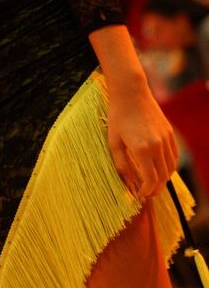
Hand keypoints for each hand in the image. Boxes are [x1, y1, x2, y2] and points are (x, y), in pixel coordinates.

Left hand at [107, 80, 177, 198]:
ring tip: (152, 183)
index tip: (139, 195)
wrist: (130, 92)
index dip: (147, 192)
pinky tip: (159, 167)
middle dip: (156, 189)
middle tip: (146, 194)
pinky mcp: (169, 132)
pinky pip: (173, 155)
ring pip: (171, 167)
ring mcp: (166, 139)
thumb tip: (127, 184)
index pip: (151, 180)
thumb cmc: (118, 116)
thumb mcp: (113, 142)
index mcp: (142, 150)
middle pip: (163, 177)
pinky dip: (169, 166)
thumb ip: (121, 165)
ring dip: (163, 179)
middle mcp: (158, 146)